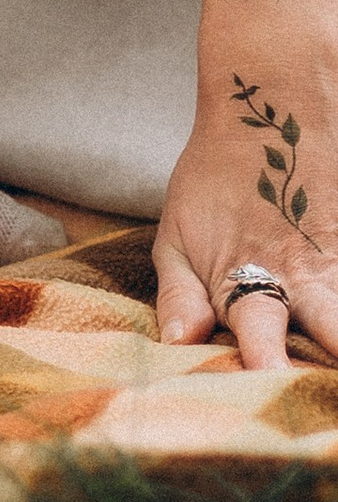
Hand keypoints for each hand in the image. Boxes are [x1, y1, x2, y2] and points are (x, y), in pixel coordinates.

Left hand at [155, 64, 337, 367]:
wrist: (274, 106)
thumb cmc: (215, 178)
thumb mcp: (178, 233)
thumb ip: (179, 294)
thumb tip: (179, 345)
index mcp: (249, 283)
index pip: (261, 342)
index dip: (269, 368)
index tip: (274, 388)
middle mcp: (303, 281)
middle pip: (331, 337)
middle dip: (332, 362)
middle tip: (318, 395)